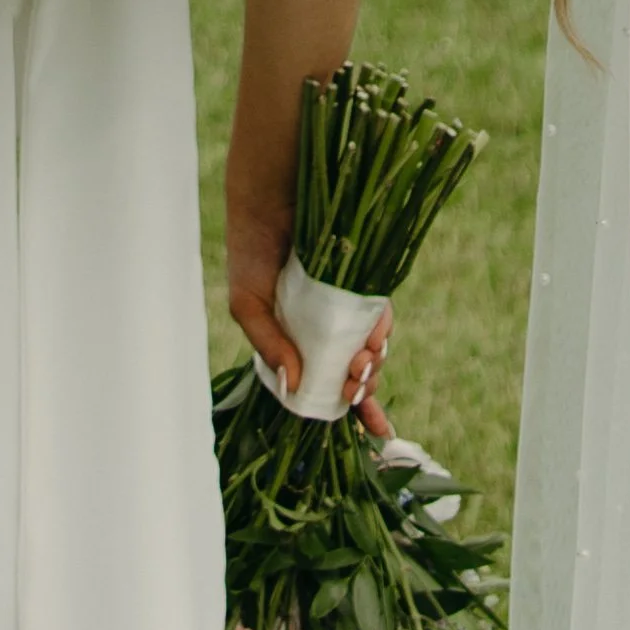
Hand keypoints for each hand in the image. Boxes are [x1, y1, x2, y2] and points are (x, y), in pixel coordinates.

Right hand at [226, 192, 392, 435]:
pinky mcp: (363, 287)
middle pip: (350, 374)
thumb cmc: (252, 252)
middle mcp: (321, 330)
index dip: (348, 408)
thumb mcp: (248, 304)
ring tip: (362, 362)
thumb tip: (295, 385)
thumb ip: (269, 345)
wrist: (274, 200)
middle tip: (356, 385)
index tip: (372, 429)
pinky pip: (379, 318)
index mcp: (291, 341)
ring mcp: (344, 310)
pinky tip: (375, 336)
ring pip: (369, 351)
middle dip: (360, 388)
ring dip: (371, 365)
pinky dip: (381, 332)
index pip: (321, 385)